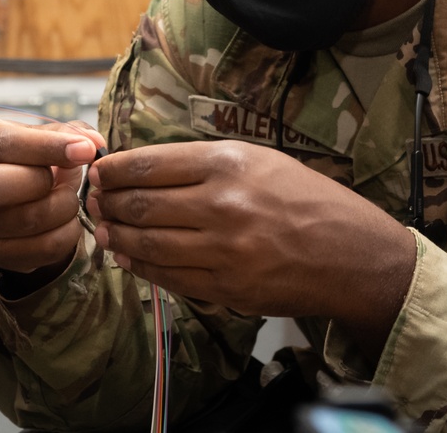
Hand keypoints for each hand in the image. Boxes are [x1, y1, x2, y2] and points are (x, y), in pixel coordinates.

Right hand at [0, 117, 104, 280]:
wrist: (11, 194)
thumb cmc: (24, 157)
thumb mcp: (40, 135)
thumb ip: (69, 133)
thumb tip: (93, 144)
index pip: (3, 144)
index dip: (48, 147)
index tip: (85, 150)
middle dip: (43, 183)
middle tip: (67, 178)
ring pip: (23, 221)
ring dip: (63, 209)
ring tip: (69, 198)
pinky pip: (37, 250)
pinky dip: (65, 236)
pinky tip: (67, 221)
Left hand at [86, 140, 414, 355]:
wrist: (352, 254)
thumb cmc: (306, 199)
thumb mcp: (258, 159)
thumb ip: (202, 163)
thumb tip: (144, 168)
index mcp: (228, 163)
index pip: (148, 164)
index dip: (113, 170)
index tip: (98, 171)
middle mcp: (222, 204)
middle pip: (139, 204)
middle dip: (106, 202)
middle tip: (94, 200)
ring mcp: (223, 251)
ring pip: (147, 242)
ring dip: (117, 235)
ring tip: (104, 228)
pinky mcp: (226, 288)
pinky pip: (168, 277)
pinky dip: (141, 266)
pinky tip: (128, 257)